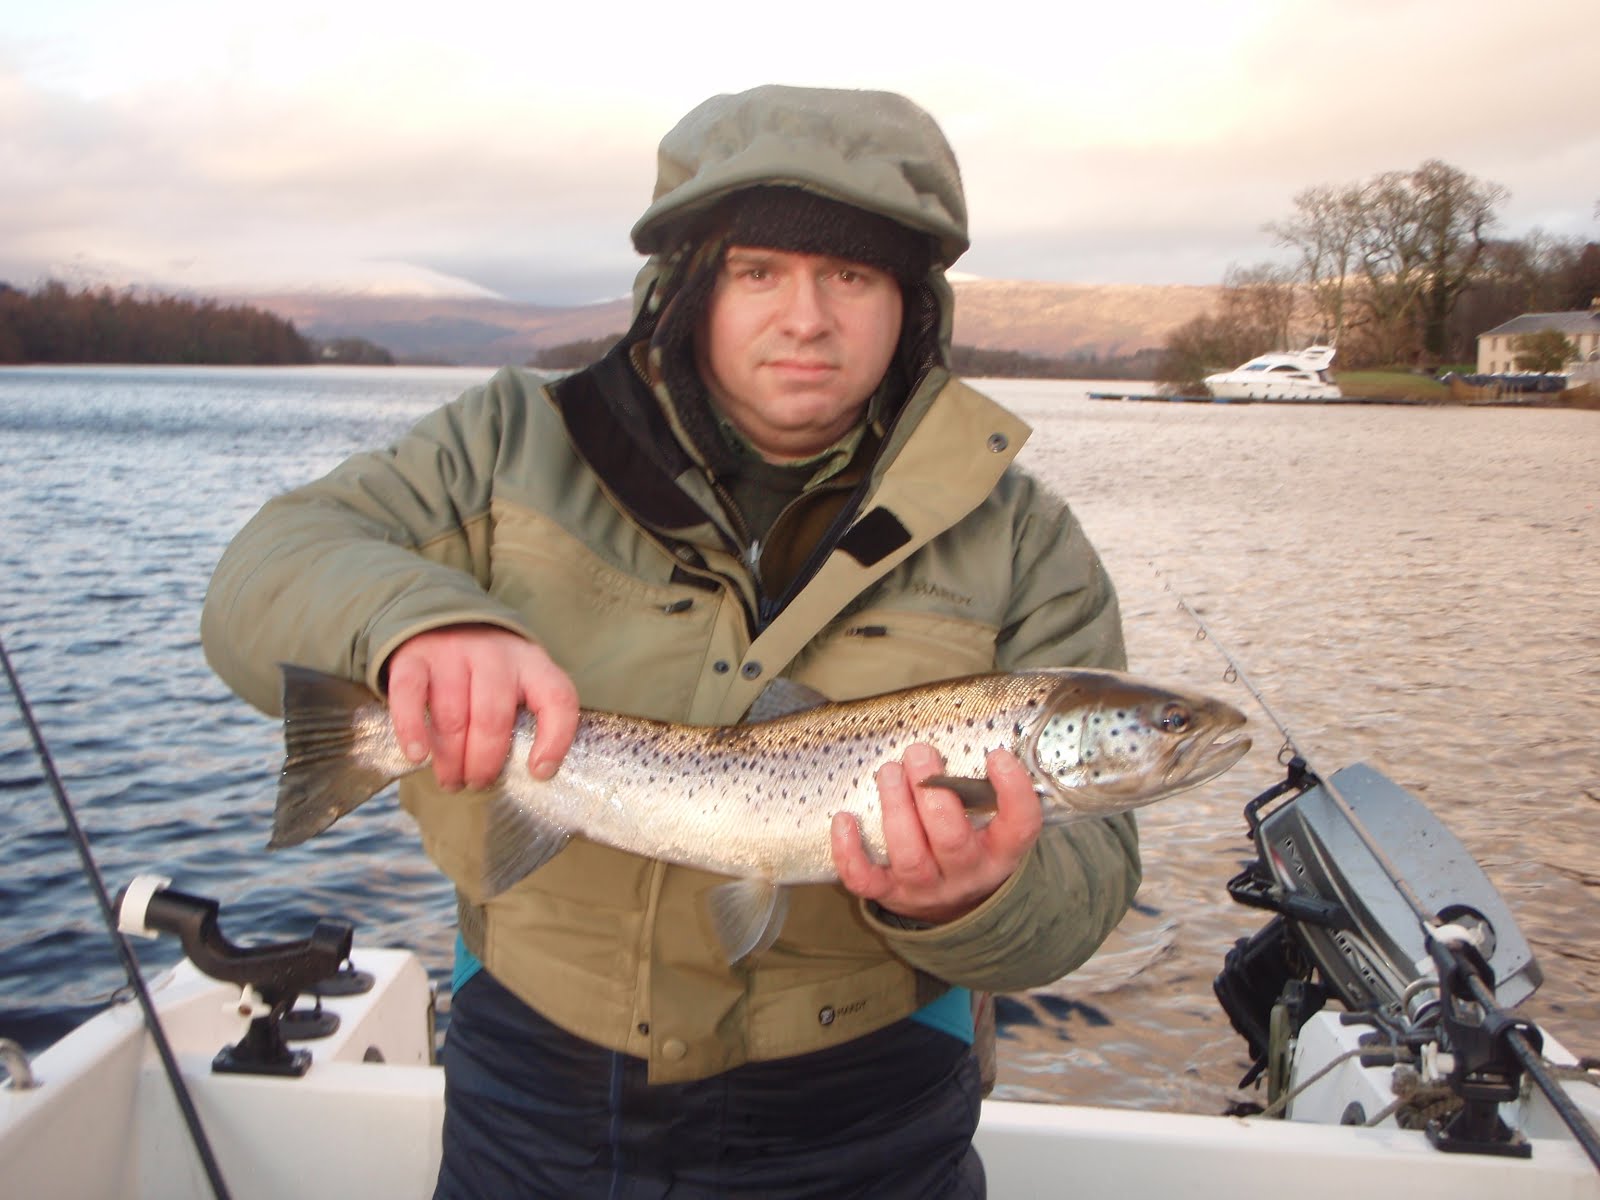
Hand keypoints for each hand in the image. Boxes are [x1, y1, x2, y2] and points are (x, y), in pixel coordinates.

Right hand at [384, 625, 579, 790]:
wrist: (442, 619)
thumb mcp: (523, 680)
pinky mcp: (413, 658)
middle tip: (477, 783)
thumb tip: (533, 772)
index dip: (554, 740)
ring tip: (451, 780)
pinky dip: (412, 730)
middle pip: (492, 718)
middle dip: (484, 762)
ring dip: (451, 759)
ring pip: (452, 717)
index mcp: (531, 663)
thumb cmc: (489, 668)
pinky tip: (418, 756)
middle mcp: (494, 655)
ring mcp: (452, 653)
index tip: (538, 772)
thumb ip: (531, 716)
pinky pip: (410, 696)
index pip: (557, 698)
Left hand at [830, 743, 1043, 924]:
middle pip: (951, 838)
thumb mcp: (992, 823)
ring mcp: (926, 888)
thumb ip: (982, 788)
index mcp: (1000, 851)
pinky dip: (849, 851)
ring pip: (909, 855)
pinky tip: (844, 819)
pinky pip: (865, 880)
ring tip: (889, 771)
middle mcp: (967, 873)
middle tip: (920, 753)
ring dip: (896, 808)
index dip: (1012, 791)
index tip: (996, 755)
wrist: (953, 905)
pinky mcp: (890, 894)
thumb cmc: (971, 844)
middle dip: (932, 791)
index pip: (1019, 826)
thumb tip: (958, 732)